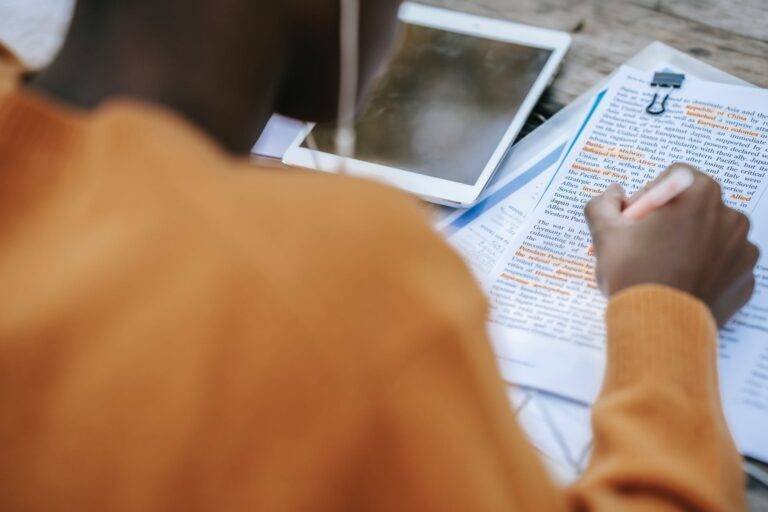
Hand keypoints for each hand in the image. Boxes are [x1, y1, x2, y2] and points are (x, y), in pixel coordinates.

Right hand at [585, 163, 758, 325]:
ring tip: (662, 268)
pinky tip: (679, 284)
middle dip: (672, 220)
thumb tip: (614, 195)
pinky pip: (723, 265)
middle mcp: (730, 216)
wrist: (659, 329)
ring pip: (711, 235)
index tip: (635, 222)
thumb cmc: (634, 276)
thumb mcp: (604, 234)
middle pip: (695, 206)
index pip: (674, 178)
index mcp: (699, 194)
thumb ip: (603, 203)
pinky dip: (705, 270)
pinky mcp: (745, 279)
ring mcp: (742, 250)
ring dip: (689, 244)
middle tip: (645, 246)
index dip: (650, 198)